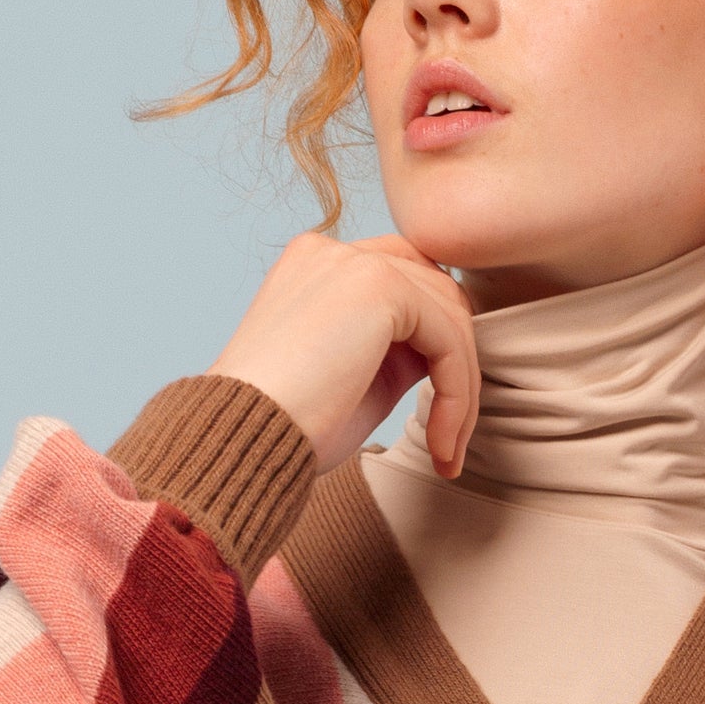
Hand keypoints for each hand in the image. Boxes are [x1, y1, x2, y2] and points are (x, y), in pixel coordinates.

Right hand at [209, 233, 479, 478]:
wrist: (244, 441)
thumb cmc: (285, 427)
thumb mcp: (351, 376)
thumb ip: (396, 348)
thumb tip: (448, 349)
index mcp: (317, 267)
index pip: (406, 282)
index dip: (434, 344)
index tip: (439, 416)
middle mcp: (333, 252)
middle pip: (436, 292)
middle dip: (457, 367)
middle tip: (451, 438)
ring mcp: (354, 262)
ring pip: (450, 317)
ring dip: (461, 391)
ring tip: (447, 451)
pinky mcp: (377, 287)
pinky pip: (449, 339)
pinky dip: (457, 396)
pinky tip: (441, 444)